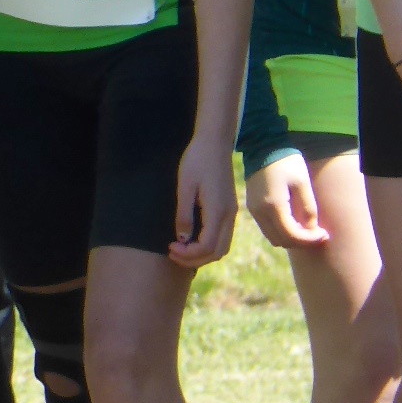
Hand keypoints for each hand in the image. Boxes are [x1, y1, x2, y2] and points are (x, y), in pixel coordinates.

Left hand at [167, 134, 236, 268]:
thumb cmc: (197, 160)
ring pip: (222, 247)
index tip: (169, 247)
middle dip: (195, 260)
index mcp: (218, 211)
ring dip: (203, 255)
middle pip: (217, 252)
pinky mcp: (229, 209)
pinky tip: (191, 240)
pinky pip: (223, 237)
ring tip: (180, 249)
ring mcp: (232, 213)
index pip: (207, 246)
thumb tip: (182, 239)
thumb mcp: (185, 186)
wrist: (214, 142)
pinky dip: (209, 246)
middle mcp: (229, 216)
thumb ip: (184, 214)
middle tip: (172, 253)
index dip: (188, 254)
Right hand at [244, 155, 326, 250]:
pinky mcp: (253, 207)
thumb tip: (311, 229)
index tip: (324, 235)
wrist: (264, 148)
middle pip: (281, 240)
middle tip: (318, 234)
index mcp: (273, 206)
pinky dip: (282, 231)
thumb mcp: (303, 183)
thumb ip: (308, 208)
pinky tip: (294, 222)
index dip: (310, 240)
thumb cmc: (287, 162)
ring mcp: (254, 210)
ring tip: (307, 229)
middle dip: (301, 241)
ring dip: (291, 238)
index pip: (291, 235)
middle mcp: (260, 212)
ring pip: (273, 237)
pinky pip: (267, 228)